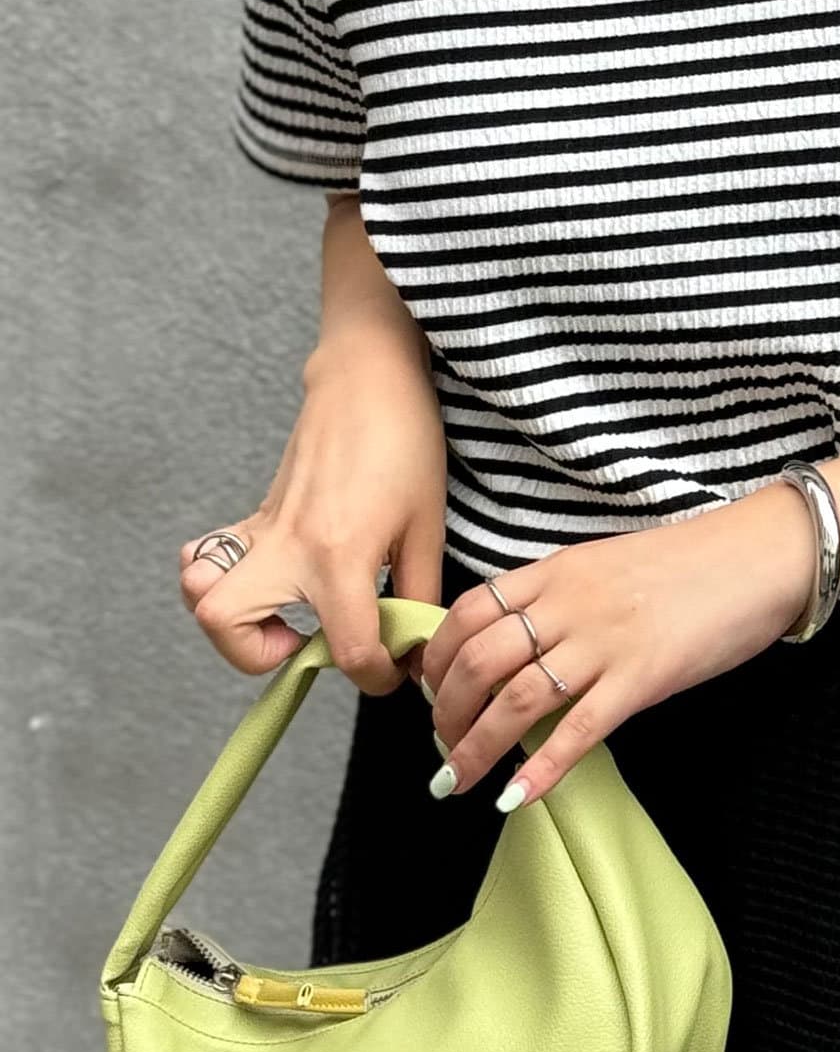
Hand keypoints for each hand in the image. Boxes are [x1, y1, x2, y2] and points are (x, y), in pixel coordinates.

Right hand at [178, 334, 448, 695]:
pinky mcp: (257, 515)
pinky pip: (208, 557)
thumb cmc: (405, 439)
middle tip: (314, 642)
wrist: (368, 375)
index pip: (347, 648)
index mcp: (339, 554)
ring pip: (200, 593)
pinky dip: (220, 580)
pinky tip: (272, 581)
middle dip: (264, 657)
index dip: (378, 676)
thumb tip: (416, 644)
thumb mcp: (427, 524)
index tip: (395, 668)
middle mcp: (289, 546)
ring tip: (284, 618)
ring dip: (232, 624)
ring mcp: (264, 529)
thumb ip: (419, 593)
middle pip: (225, 623)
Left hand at [418, 479, 816, 810]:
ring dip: (476, 747)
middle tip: (440, 747)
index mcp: (557, 571)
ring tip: (457, 781)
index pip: (469, 613)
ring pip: (516, 699)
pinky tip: (517, 797)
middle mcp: (570, 604)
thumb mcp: (607, 563)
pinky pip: (580, 729)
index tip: (428, 691)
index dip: (437, 658)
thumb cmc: (690, 562)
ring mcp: (605, 641)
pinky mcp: (644, 677)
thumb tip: (521, 642)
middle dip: (445, 711)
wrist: (758, 554)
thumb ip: (562, 597)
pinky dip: (541, 768)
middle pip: (479, 661)